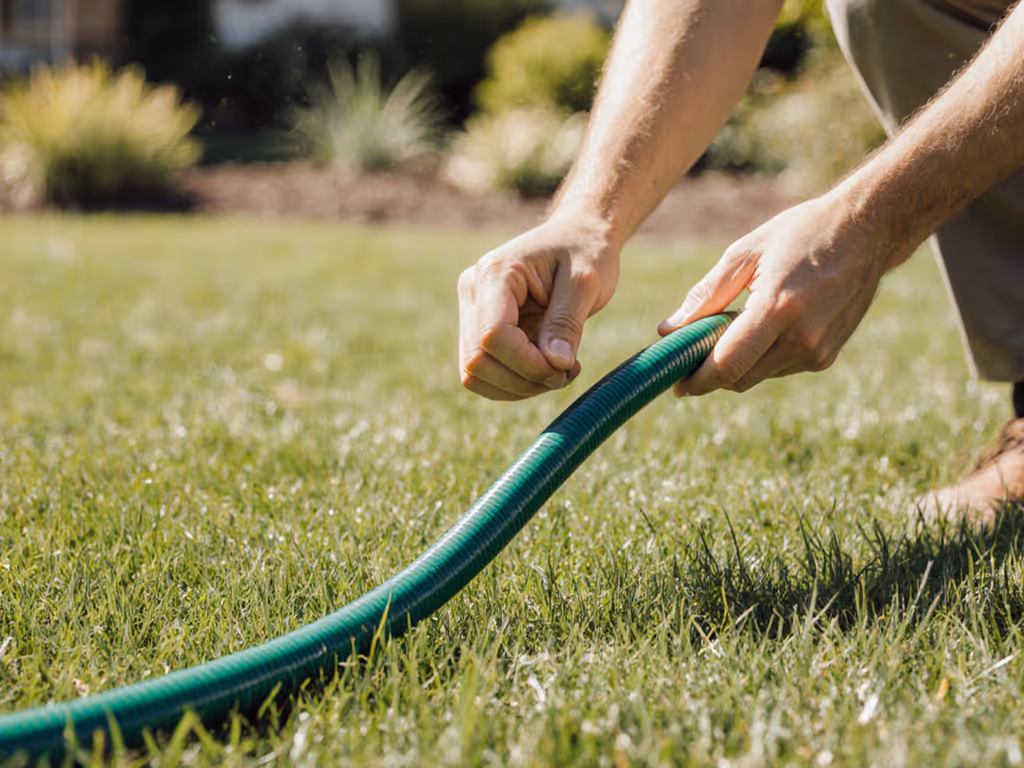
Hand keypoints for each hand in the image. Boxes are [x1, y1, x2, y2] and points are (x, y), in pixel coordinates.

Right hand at [458, 213, 619, 400]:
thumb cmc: (586, 252)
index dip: (526, 363)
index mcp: (495, 273)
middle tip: (566, 374)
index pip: (492, 334)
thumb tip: (555, 365)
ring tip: (559, 372)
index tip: (565, 368)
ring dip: (518, 387)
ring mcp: (472, 311)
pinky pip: (484, 373)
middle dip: (523, 380)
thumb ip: (567, 323)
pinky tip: (547, 370)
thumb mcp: (586, 283)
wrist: (578, 237)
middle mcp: (473, 292)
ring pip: (475, 374)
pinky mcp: (479, 329)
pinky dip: (515, 384)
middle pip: (477, 361)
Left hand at [658, 193, 903, 395]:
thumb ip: (705, 295)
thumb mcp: (745, 254)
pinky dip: (760, 357)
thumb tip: (668, 331)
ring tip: (732, 326)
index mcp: (778, 308)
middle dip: (709, 374)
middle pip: (739, 378)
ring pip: (757, 376)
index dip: (697, 380)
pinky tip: (764, 327)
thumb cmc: (801, 234)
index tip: (676, 383)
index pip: (727, 364)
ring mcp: (818, 351)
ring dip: (736, 363)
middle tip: (689, 355)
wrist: (868, 232)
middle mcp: (802, 337)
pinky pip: (778, 369)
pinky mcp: (827, 357)